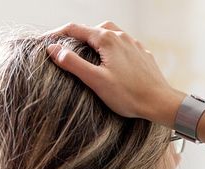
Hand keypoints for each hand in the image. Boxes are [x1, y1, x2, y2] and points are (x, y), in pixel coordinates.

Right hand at [43, 21, 176, 121]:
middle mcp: (122, 37)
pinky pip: (123, 44)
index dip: (56, 34)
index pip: (74, 29)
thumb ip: (73, 63)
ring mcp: (135, 45)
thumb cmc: (129, 95)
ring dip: (95, 39)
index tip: (43, 42)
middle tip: (64, 47)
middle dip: (76, 35)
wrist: (161, 103)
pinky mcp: (143, 54)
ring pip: (110, 34)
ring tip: (86, 51)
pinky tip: (110, 59)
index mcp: (108, 39)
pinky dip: (111, 47)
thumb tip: (53, 49)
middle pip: (93, 29)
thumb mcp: (96, 80)